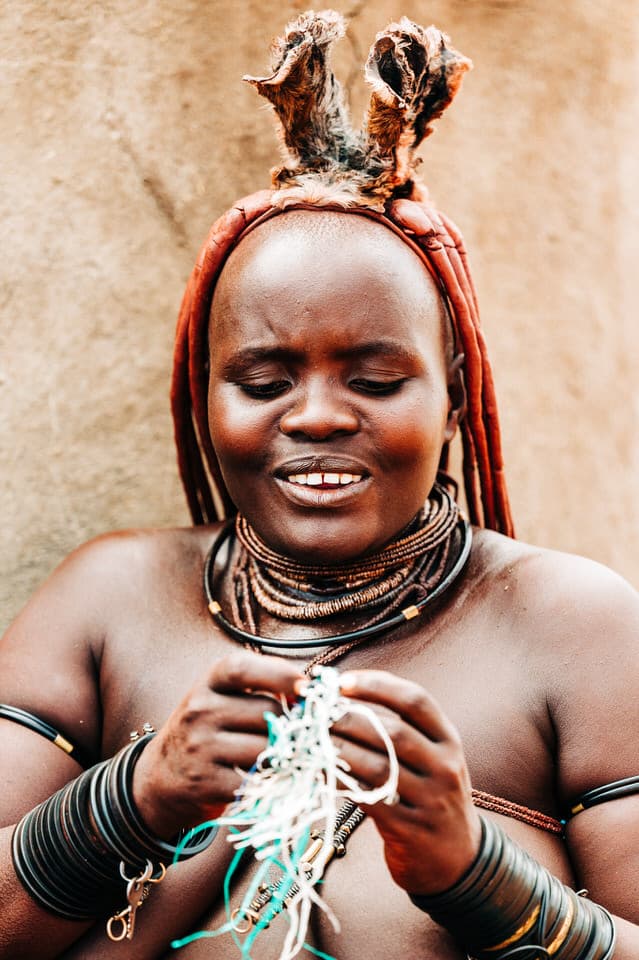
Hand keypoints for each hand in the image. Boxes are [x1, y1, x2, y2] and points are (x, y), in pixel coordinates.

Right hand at [132, 650, 304, 837]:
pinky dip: (271, 780)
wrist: (162, 777)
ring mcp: (200, 747)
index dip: (279, 675)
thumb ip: (258, 687)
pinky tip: (269, 778)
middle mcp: (199, 710)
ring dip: (284, 755)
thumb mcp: (220, 696)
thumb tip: (309, 689)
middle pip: (265, 712)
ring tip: (286, 756)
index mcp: (207, 682)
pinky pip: (255, 779)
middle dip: (290, 724)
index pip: (242, 668)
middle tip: (300, 734)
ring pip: (266, 748)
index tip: (306, 688)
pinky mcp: (206, 783)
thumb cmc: (206, 730)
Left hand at [331, 669, 481, 895]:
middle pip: (392, 731)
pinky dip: (343, 784)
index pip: (415, 700)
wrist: (458, 861)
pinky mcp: (410, 831)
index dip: (377, 685)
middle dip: (348, 718)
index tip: (341, 682)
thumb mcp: (434, 758)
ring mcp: (430, 801)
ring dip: (339, 750)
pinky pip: (370, 800)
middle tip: (315, 715)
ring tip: (312, 741)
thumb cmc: (433, 796)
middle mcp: (445, 767)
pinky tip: (323, 775)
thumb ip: (402, 730)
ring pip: (377, 766)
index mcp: (449, 740)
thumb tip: (344, 698)